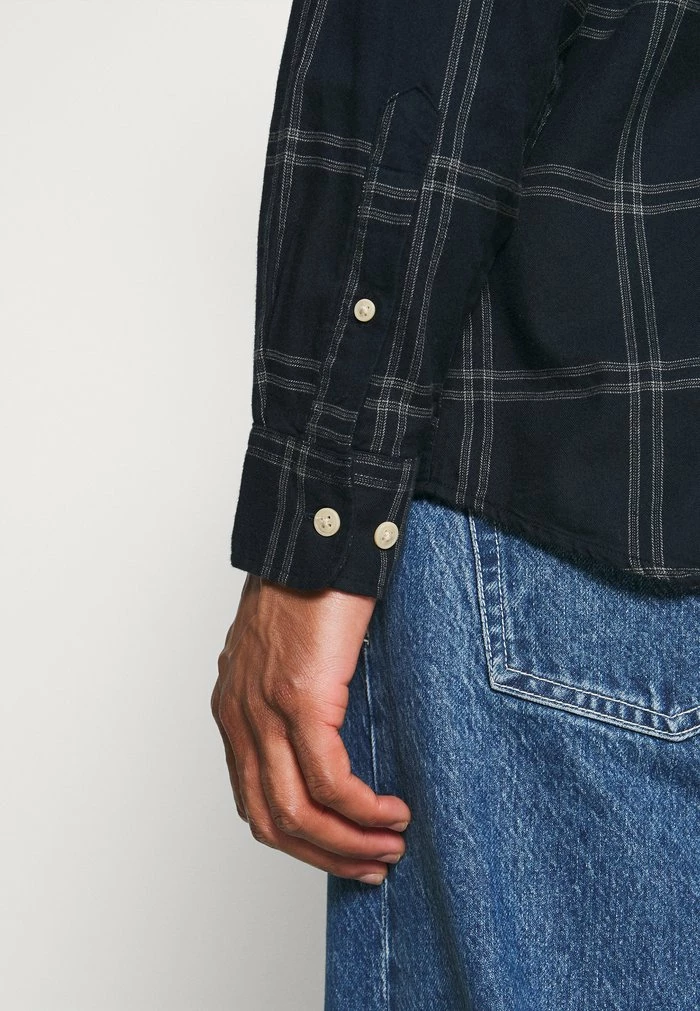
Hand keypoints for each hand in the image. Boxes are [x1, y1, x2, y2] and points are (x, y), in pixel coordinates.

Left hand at [211, 573, 410, 883]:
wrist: (316, 534)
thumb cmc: (311, 585)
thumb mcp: (290, 652)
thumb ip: (295, 700)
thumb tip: (329, 742)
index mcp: (234, 708)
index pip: (252, 799)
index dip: (298, 838)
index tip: (340, 849)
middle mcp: (239, 716)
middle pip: (270, 819)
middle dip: (323, 854)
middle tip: (370, 865)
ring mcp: (265, 709)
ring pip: (296, 812)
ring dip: (346, 843)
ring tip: (389, 847)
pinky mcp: (299, 698)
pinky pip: (331, 781)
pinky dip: (364, 810)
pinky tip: (392, 812)